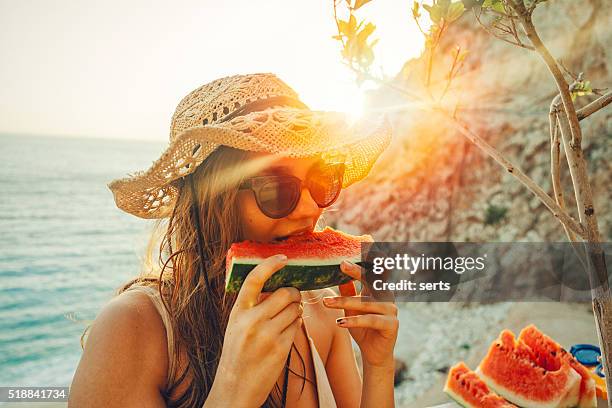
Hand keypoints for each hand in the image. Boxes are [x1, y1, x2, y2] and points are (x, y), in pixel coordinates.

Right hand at [210, 254, 302, 406]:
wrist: (234, 388)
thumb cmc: (237, 354)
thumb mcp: (236, 326)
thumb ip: (252, 307)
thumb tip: (276, 287)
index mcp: (238, 312)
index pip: (254, 279)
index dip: (270, 264)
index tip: (283, 257)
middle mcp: (252, 320)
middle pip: (285, 293)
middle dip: (294, 293)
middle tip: (293, 297)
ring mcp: (267, 334)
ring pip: (294, 309)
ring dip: (297, 309)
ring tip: (288, 316)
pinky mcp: (280, 348)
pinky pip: (297, 326)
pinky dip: (296, 324)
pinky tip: (287, 331)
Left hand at [323, 260, 398, 368]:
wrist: (374, 354)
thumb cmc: (363, 328)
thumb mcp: (352, 309)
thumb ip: (348, 292)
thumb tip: (339, 275)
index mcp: (378, 290)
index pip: (372, 272)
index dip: (364, 261)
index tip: (350, 253)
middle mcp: (387, 297)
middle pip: (372, 281)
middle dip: (357, 271)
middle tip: (342, 264)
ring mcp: (391, 310)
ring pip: (366, 303)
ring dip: (344, 302)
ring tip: (326, 302)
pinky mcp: (392, 325)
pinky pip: (370, 320)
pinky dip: (354, 321)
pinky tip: (340, 323)